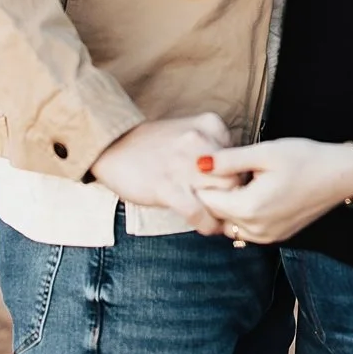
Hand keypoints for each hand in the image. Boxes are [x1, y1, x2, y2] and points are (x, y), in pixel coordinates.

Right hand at [91, 114, 232, 232]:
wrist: (113, 146)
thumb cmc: (153, 145)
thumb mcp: (189, 133)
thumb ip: (212, 147)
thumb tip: (235, 175)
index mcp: (209, 125)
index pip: (239, 157)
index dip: (238, 177)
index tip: (234, 190)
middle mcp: (200, 142)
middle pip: (236, 177)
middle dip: (235, 197)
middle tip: (232, 209)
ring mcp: (184, 165)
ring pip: (223, 195)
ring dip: (224, 213)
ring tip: (221, 220)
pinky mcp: (168, 188)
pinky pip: (199, 212)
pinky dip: (208, 224)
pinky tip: (208, 228)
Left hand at [196, 138, 352, 244]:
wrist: (341, 176)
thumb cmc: (305, 159)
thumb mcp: (265, 152)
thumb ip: (229, 160)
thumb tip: (199, 163)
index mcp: (249, 208)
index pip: (206, 202)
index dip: (203, 183)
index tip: (209, 166)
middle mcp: (255, 230)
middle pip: (216, 216)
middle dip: (213, 195)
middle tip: (222, 170)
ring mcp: (266, 237)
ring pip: (230, 225)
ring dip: (227, 206)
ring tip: (238, 180)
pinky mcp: (276, 237)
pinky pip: (246, 230)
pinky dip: (242, 215)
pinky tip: (252, 193)